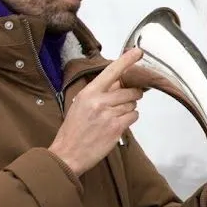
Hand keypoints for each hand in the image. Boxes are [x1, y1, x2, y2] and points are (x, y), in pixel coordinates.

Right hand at [49, 48, 144, 175]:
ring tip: (113, 117)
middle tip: (124, 102)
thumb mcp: (81, 105)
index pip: (111, 72)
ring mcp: (109, 114)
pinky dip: (129, 119)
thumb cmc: (73, 130)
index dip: (126, 61)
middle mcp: (99, 101)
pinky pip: (134, 116)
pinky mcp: (116, 127)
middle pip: (130, 91)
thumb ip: (100, 93)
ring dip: (128, 109)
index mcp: (89, 93)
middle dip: (131, 96)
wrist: (68, 154)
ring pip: (133, 105)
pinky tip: (117, 124)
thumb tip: (120, 82)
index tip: (138, 52)